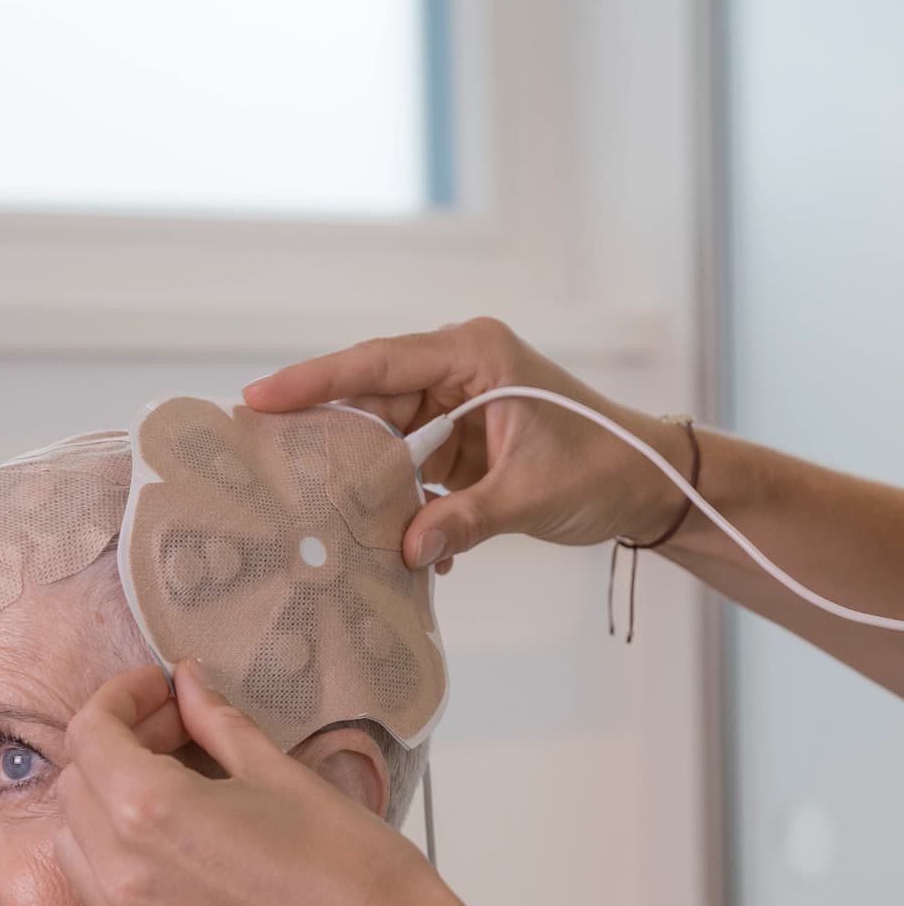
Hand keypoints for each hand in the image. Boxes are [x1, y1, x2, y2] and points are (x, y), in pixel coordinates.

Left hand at [55, 662, 487, 905]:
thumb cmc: (350, 866)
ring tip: (172, 796)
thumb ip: (218, 724)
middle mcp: (122, 875)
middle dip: (114, 750)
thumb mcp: (282, 775)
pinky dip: (130, 872)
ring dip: (108, 812)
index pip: (89, 733)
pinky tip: (189, 861)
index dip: (120, 698)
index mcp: (149, 811)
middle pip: (74, 789)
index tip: (160, 689)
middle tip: (175, 734)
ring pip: (78, 850)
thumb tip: (188, 683)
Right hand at [244, 317, 692, 570]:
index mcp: (474, 354)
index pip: (379, 362)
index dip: (316, 381)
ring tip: (312, 509)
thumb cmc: (603, 468)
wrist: (645, 486)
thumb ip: (465, 521)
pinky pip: (407, 473)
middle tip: (263, 458)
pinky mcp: (456, 447)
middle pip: (370, 400)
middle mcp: (456, 371)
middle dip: (323, 434)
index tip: (260, 397)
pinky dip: (397, 507)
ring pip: (383, 440)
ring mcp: (454, 409)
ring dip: (360, 483)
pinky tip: (392, 543)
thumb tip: (405, 551)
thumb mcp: (531, 495)